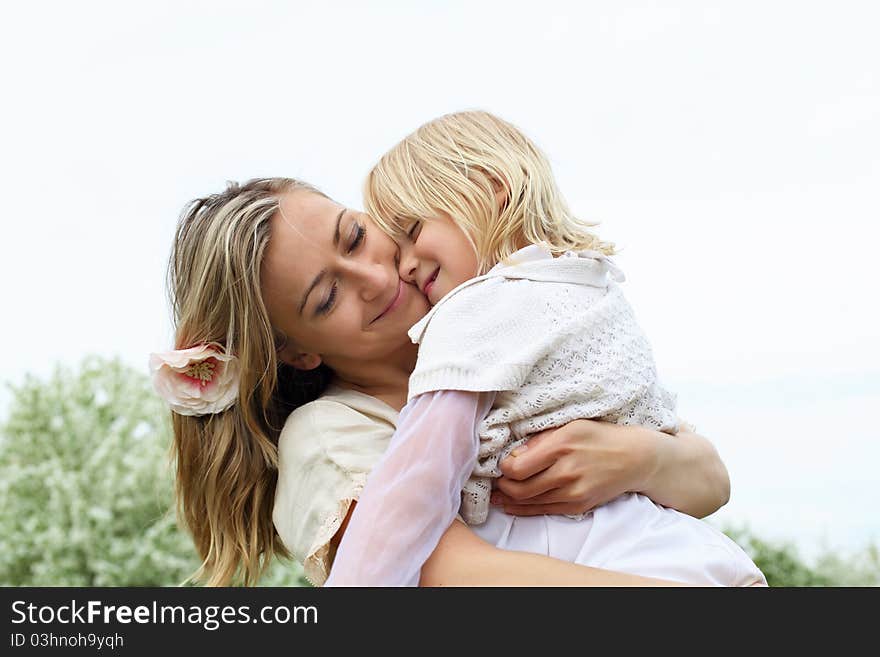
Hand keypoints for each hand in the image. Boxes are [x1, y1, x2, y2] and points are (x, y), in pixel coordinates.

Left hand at [492, 420, 655, 516]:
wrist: (634, 458)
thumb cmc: (599, 437)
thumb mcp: (570, 426)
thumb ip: (539, 440)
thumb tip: (513, 455)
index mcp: (561, 446)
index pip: (517, 468)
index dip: (503, 468)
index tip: (502, 463)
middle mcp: (566, 471)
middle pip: (519, 488)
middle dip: (502, 485)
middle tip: (496, 479)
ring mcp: (573, 492)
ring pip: (529, 502)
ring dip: (509, 499)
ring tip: (498, 493)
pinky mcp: (578, 506)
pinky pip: (543, 511)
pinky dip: (523, 510)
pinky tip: (510, 505)